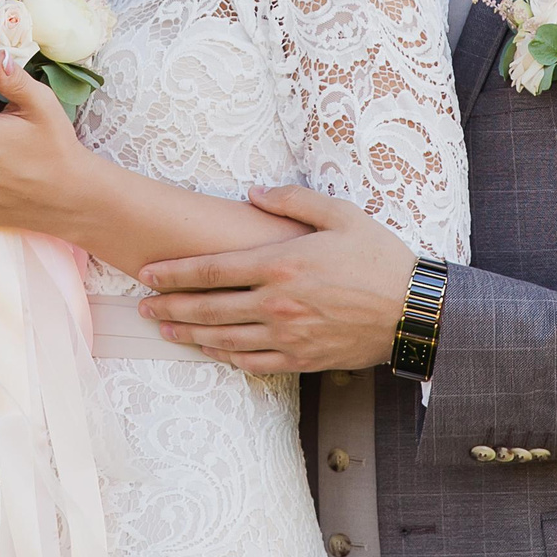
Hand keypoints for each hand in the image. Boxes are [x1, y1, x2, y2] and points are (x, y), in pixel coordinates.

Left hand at [136, 185, 419, 373]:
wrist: (414, 311)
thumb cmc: (380, 258)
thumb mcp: (341, 215)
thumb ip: (293, 200)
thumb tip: (253, 193)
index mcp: (282, 265)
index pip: (213, 270)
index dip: (175, 273)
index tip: (147, 273)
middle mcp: (277, 304)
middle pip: (208, 309)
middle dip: (170, 308)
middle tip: (142, 308)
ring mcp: (288, 335)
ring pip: (224, 340)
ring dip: (189, 336)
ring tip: (165, 331)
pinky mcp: (302, 358)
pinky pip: (253, 363)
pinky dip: (226, 358)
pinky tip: (212, 352)